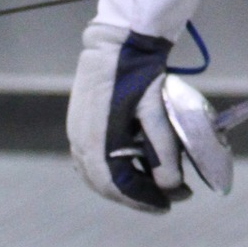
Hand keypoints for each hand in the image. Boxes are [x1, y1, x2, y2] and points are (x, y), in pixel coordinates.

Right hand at [67, 22, 190, 211]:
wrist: (119, 41)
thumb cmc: (140, 74)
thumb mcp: (156, 112)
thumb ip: (163, 151)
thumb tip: (171, 185)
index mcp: (97, 143)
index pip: (119, 187)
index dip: (144, 200)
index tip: (170, 204)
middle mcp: (80, 143)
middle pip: (107, 186)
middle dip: (138, 195)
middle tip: (169, 198)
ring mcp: (76, 134)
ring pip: (98, 175)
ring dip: (126, 184)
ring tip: (156, 185)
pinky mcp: (79, 125)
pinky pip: (93, 161)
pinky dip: (114, 171)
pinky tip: (135, 168)